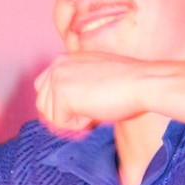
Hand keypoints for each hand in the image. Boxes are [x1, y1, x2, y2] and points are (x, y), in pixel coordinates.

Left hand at [34, 53, 154, 135]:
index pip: (44, 89)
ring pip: (50, 115)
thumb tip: (57, 115)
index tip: (86, 107)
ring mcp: (57, 77)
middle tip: (93, 110)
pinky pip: (61, 123)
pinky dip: (79, 125)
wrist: (142, 83)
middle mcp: (57, 64)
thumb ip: (75, 89)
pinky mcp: (61, 93)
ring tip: (95, 107)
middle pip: (42, 104)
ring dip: (73, 120)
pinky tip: (96, 111)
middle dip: (65, 115)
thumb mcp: (95, 80)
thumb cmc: (127, 85)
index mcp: (65, 59)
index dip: (62, 106)